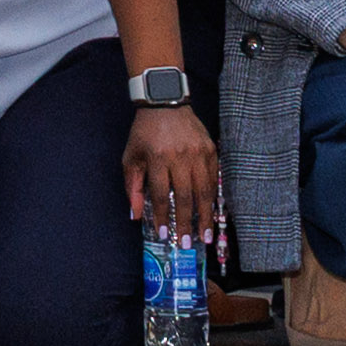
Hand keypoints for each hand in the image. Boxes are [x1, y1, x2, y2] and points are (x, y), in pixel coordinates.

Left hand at [121, 101, 222, 246]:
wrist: (165, 101)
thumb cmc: (145, 132)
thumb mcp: (131, 156)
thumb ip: (132, 186)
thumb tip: (135, 215)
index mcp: (157, 158)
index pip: (160, 194)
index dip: (162, 216)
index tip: (165, 234)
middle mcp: (179, 156)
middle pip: (184, 196)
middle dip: (186, 222)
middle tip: (188, 243)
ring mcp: (198, 152)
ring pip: (204, 190)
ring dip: (205, 215)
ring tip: (205, 234)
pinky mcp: (210, 148)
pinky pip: (214, 178)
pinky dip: (213, 196)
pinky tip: (212, 210)